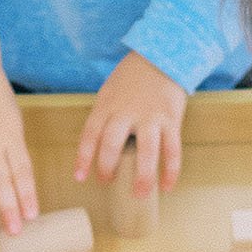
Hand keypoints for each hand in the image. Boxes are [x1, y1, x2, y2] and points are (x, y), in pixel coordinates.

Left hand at [74, 53, 186, 203]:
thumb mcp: (110, 93)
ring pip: (146, 152)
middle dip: (108, 168)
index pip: (90, 134)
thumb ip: (104, 118)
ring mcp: (151, 117)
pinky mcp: (171, 120)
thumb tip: (97, 151)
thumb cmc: (131, 80)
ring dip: (143, 178)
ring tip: (139, 195)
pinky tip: (167, 187)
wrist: (162, 56)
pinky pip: (172, 150)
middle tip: (108, 182)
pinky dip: (170, 171)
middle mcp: (127, 112)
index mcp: (107, 105)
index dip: (83, 158)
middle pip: (112, 145)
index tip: (80, 177)